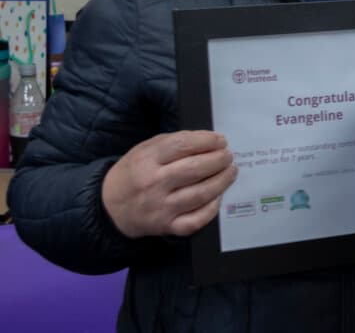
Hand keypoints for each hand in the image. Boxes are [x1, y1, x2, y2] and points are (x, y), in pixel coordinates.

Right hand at [101, 131, 237, 238]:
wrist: (110, 207)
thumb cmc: (134, 172)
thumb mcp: (147, 148)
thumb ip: (175, 142)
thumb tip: (210, 141)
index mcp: (148, 160)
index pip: (183, 145)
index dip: (208, 141)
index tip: (221, 140)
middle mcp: (154, 184)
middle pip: (195, 169)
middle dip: (218, 160)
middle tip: (228, 156)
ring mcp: (160, 208)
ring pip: (199, 194)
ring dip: (221, 181)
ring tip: (230, 172)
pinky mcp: (165, 227)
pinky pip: (195, 221)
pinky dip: (211, 209)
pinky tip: (218, 196)